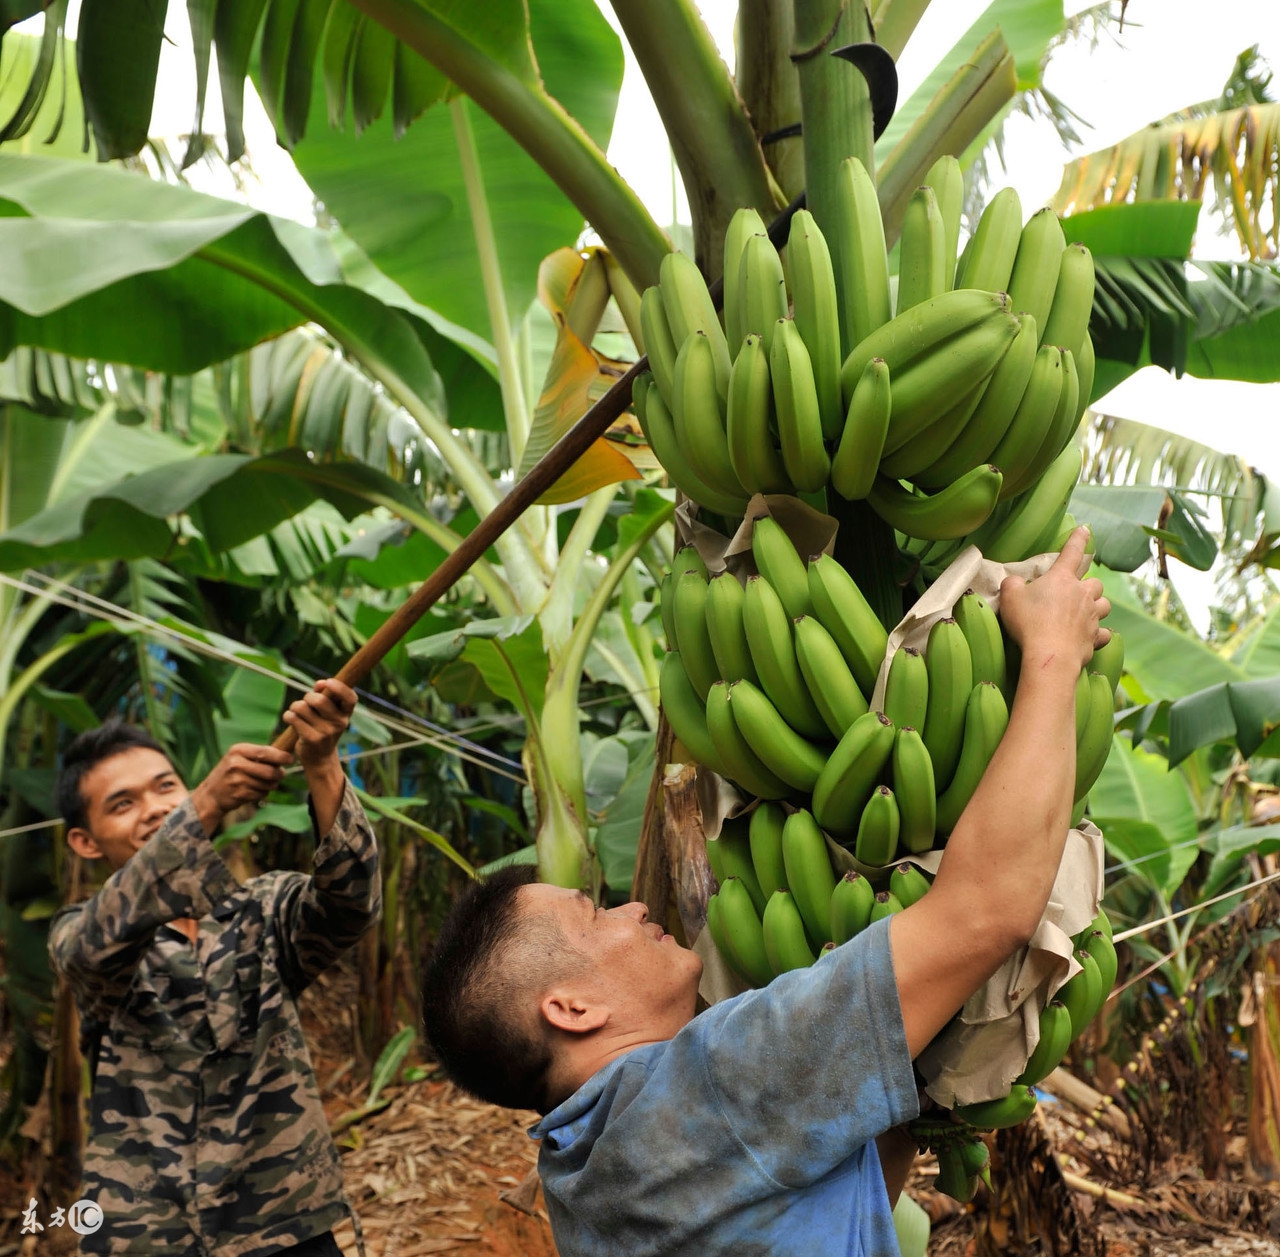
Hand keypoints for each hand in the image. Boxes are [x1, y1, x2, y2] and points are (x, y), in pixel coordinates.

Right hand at [190, 744, 292, 835]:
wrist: (210, 794)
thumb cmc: (231, 773)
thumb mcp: (239, 757)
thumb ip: (259, 755)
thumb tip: (287, 754)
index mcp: (238, 750)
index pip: (266, 752)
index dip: (282, 756)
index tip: (291, 759)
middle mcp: (236, 763)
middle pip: (270, 771)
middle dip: (280, 774)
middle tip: (281, 775)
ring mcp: (237, 780)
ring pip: (268, 784)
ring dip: (271, 785)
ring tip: (263, 783)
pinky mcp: (239, 794)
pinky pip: (262, 794)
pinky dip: (263, 793)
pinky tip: (254, 790)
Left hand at [282, 678, 357, 768]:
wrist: (320, 758)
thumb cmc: (323, 729)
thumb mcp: (328, 713)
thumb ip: (325, 696)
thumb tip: (320, 683)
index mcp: (346, 714)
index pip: (350, 698)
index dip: (340, 688)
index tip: (327, 681)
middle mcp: (340, 723)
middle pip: (319, 700)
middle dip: (307, 697)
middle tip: (306, 703)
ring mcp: (326, 732)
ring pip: (302, 707)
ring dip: (295, 707)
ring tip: (297, 713)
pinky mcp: (311, 739)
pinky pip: (293, 718)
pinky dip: (288, 716)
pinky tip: (291, 720)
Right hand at [998, 526, 1110, 672]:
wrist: (1050, 654)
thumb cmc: (1029, 622)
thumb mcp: (1010, 597)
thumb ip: (1012, 584)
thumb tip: (1015, 581)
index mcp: (1062, 579)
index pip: (1072, 552)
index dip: (1078, 539)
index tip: (1085, 530)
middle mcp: (1082, 594)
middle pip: (1095, 583)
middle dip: (1088, 585)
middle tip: (1074, 592)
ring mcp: (1092, 617)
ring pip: (1105, 605)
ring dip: (1097, 606)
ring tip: (1086, 612)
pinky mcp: (1094, 638)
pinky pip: (1103, 633)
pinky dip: (1097, 633)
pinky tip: (1089, 636)